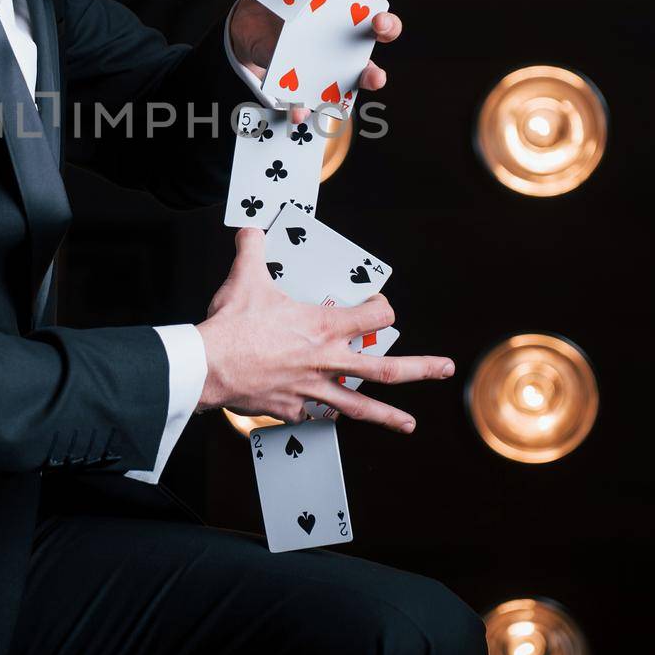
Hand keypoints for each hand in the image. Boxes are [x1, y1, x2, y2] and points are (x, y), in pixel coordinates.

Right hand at [194, 227, 454, 428]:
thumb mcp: (245, 279)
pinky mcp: (291, 408)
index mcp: (323, 327)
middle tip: (446, 369)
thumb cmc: (231, 326)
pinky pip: (312, 413)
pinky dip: (319, 413)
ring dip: (387, 416)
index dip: (381, 309)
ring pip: (358, 406)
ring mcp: (311, 389)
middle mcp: (326, 361)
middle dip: (421, 368)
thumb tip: (248, 229)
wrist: (207, 366)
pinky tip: (324, 415)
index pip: (374, 317)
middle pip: (385, 369)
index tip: (379, 308)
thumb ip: (252, 250)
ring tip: (408, 424)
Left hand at [222, 0, 401, 122]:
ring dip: (372, 73)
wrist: (253, 28)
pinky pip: (327, 97)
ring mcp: (340, 51)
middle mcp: (347, 18)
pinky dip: (312, 107)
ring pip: (367, 64)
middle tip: (378, 24)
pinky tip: (297, 112)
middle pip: (378, 19)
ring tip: (373, 78)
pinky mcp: (323, 78)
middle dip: (384, 23)